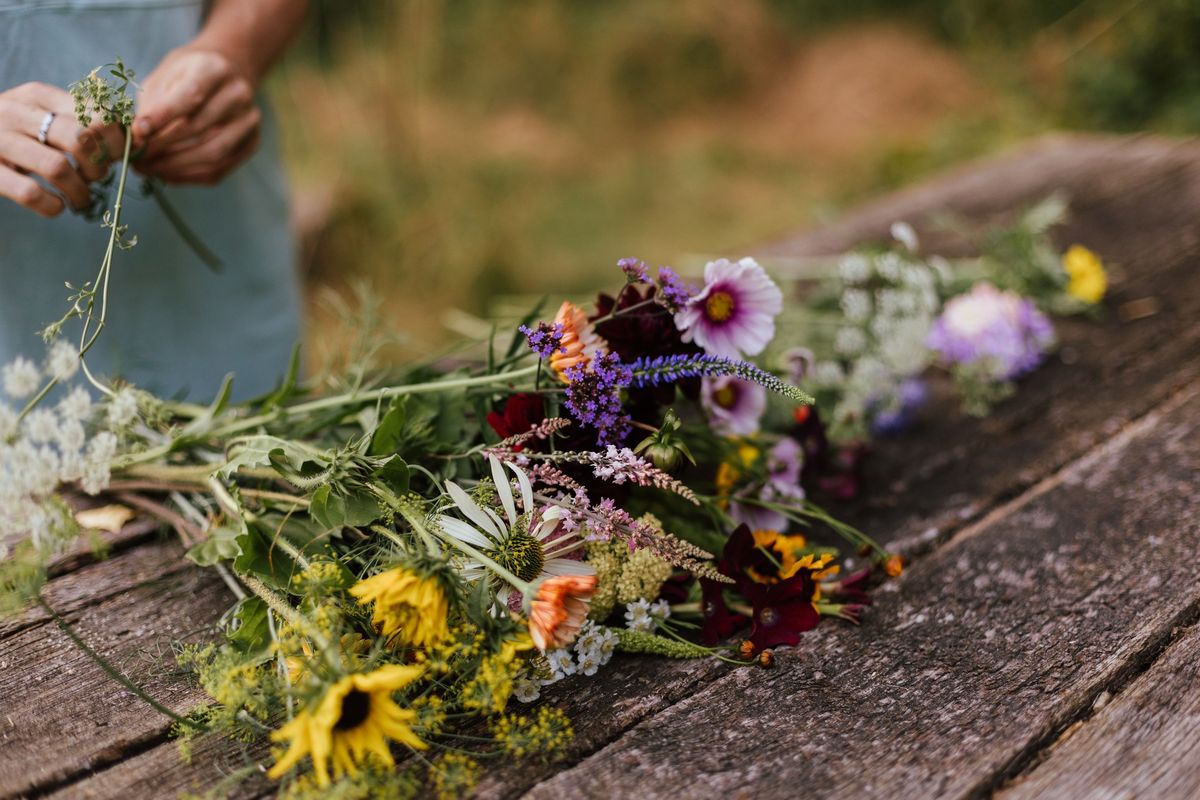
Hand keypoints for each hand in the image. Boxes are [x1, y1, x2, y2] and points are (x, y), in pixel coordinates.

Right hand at [0, 82, 123, 216]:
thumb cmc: (16, 134)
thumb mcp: (45, 118)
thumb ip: (84, 122)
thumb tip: (139, 137)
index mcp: (38, 95)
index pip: (97, 113)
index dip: (117, 142)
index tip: (115, 158)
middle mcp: (16, 112)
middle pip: (81, 139)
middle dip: (99, 167)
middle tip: (96, 179)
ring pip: (58, 167)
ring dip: (80, 191)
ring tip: (81, 198)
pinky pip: (30, 193)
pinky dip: (53, 206)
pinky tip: (57, 207)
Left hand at [134, 47, 261, 185]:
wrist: (228, 73)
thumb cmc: (188, 75)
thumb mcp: (165, 75)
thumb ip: (152, 105)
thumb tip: (138, 140)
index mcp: (215, 69)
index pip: (190, 96)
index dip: (162, 118)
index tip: (137, 134)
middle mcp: (238, 94)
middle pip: (200, 128)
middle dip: (163, 147)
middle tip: (136, 158)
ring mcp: (249, 120)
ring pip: (213, 154)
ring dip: (176, 167)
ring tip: (148, 168)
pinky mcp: (252, 142)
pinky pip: (221, 169)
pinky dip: (190, 176)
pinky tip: (168, 174)